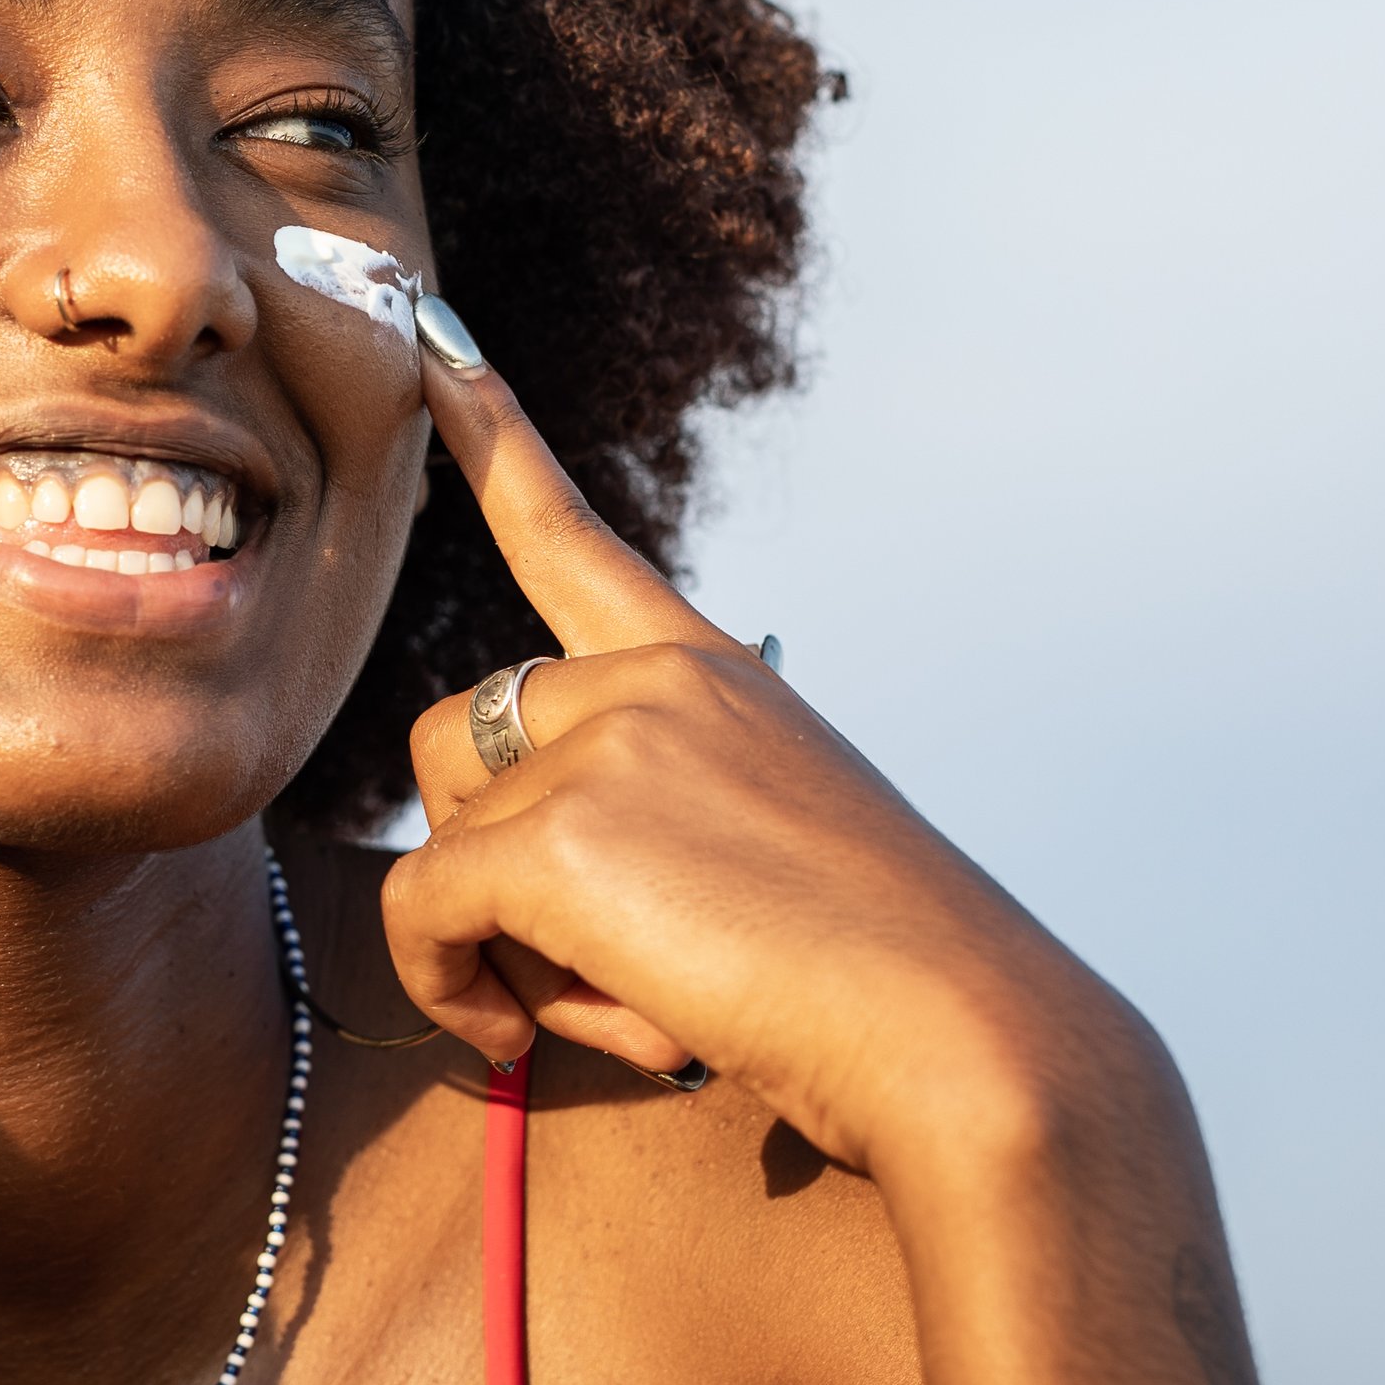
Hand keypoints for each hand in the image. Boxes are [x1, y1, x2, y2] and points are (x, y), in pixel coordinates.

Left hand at [381, 348, 1176, 1196]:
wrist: (964, 1043)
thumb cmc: (883, 987)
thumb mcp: (777, 855)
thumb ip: (658, 823)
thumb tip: (507, 877)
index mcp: (712, 676)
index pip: (573, 540)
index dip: (491, 439)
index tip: (433, 341)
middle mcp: (652, 681)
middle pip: (459, 744)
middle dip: (488, 864)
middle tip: (598, 971)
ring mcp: (604, 744)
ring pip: (442, 839)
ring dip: (493, 940)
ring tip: (621, 1005)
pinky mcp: (555, 836)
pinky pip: (419, 911)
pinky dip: (447, 988)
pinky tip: (516, 1039)